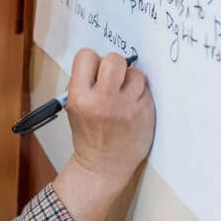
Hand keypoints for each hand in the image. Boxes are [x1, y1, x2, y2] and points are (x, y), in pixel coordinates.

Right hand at [50, 50, 154, 220]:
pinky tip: (133, 106)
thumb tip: (101, 63)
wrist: (104, 165)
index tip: (95, 71)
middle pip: (114, 59)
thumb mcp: (73, 107)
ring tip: (125, 93)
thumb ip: (85, 83)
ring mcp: (128, 107)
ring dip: (131, 80)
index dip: (92, 61)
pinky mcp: (146, 114)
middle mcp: (104, 100)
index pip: (87, 56)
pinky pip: (147, 90)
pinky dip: (140, 94)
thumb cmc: (88, 134)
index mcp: (80, 97)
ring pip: (136, 73)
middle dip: (114, 65)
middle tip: (114, 77)